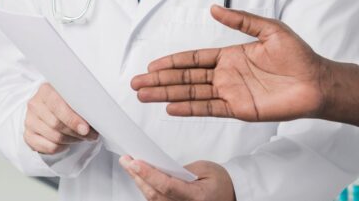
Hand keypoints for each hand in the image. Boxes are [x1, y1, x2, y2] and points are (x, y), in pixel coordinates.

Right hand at [24, 83, 98, 154]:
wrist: (50, 106)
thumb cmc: (66, 101)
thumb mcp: (72, 95)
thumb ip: (81, 101)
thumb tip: (96, 116)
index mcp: (46, 90)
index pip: (57, 105)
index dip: (73, 119)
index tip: (86, 129)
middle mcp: (34, 104)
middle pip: (56, 124)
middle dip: (77, 132)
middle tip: (91, 135)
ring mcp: (29, 121)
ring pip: (54, 137)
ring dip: (72, 140)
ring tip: (82, 137)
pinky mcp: (28, 135)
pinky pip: (48, 147)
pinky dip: (61, 147)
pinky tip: (68, 142)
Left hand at [119, 157, 234, 200]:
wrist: (231, 195)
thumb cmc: (221, 182)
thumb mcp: (205, 168)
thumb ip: (181, 170)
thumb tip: (160, 168)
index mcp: (196, 196)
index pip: (167, 185)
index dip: (149, 174)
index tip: (135, 162)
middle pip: (154, 195)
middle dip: (137, 176)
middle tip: (127, 161)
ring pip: (153, 200)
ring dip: (139, 183)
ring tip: (130, 167)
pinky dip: (147, 190)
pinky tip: (140, 179)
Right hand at [131, 6, 326, 121]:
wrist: (317, 81)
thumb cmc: (298, 55)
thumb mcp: (269, 29)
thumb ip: (241, 20)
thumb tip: (215, 9)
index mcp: (231, 55)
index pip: (194, 58)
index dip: (172, 61)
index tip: (152, 65)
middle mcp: (226, 75)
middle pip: (186, 77)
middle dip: (161, 80)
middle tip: (136, 83)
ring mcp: (231, 93)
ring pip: (192, 93)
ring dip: (167, 93)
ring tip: (145, 96)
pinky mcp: (239, 109)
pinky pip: (209, 108)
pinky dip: (189, 108)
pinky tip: (171, 107)